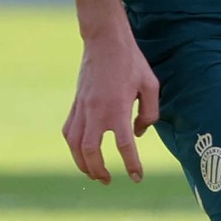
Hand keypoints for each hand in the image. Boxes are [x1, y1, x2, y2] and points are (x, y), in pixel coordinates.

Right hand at [63, 29, 161, 182]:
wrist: (104, 40)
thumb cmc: (131, 61)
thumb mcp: (151, 85)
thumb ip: (149, 114)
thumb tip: (138, 134)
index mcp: (118, 108)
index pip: (125, 146)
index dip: (132, 165)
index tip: (137, 177)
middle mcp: (96, 112)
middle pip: (91, 152)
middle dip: (98, 171)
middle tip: (108, 180)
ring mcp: (82, 108)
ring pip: (74, 145)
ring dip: (81, 163)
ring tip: (93, 173)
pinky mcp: (75, 103)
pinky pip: (68, 131)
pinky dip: (73, 146)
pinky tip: (80, 152)